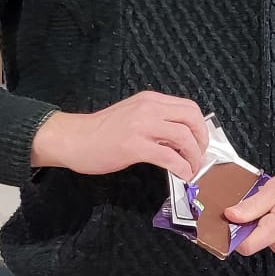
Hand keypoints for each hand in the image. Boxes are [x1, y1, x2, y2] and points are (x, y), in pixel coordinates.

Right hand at [32, 94, 207, 181]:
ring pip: (184, 137)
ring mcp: (141, 126)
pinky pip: (168, 157)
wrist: (73, 139)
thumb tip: (179, 139)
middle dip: (202, 140)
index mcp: (150, 100)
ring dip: (193, 156)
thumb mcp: (133, 117)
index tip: (199, 143)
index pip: (188, 107)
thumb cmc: (100, 132)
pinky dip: (181, 168)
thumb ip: (155, 122)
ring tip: (191, 169)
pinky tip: (181, 175)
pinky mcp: (134, 146)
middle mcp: (148, 108)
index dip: (200, 127)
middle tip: (199, 157)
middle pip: (191, 119)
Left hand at [228, 164, 274, 256]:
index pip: (244, 246)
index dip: (233, 231)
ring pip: (259, 238)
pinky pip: (269, 237)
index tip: (230, 215)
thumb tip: (230, 216)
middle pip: (249, 241)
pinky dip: (268, 224)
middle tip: (260, 201)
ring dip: (259, 222)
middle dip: (247, 222)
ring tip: (274, 204)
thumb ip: (252, 205)